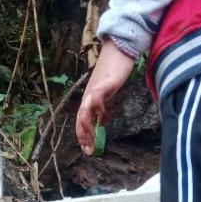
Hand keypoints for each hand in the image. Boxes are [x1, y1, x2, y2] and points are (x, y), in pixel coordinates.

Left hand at [75, 38, 135, 155]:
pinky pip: (96, 97)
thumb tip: (100, 123)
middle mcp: (88, 96)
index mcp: (89, 100)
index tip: (87, 149)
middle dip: (83, 136)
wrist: (120, 50)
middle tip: (88, 151)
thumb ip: (104, 108)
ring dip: (86, 127)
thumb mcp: (109, 94)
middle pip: (80, 119)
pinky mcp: (103, 83)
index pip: (81, 120)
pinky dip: (97, 108)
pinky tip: (102, 117)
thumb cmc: (115, 72)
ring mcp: (94, 90)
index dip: (82, 135)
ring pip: (84, 111)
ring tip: (91, 139)